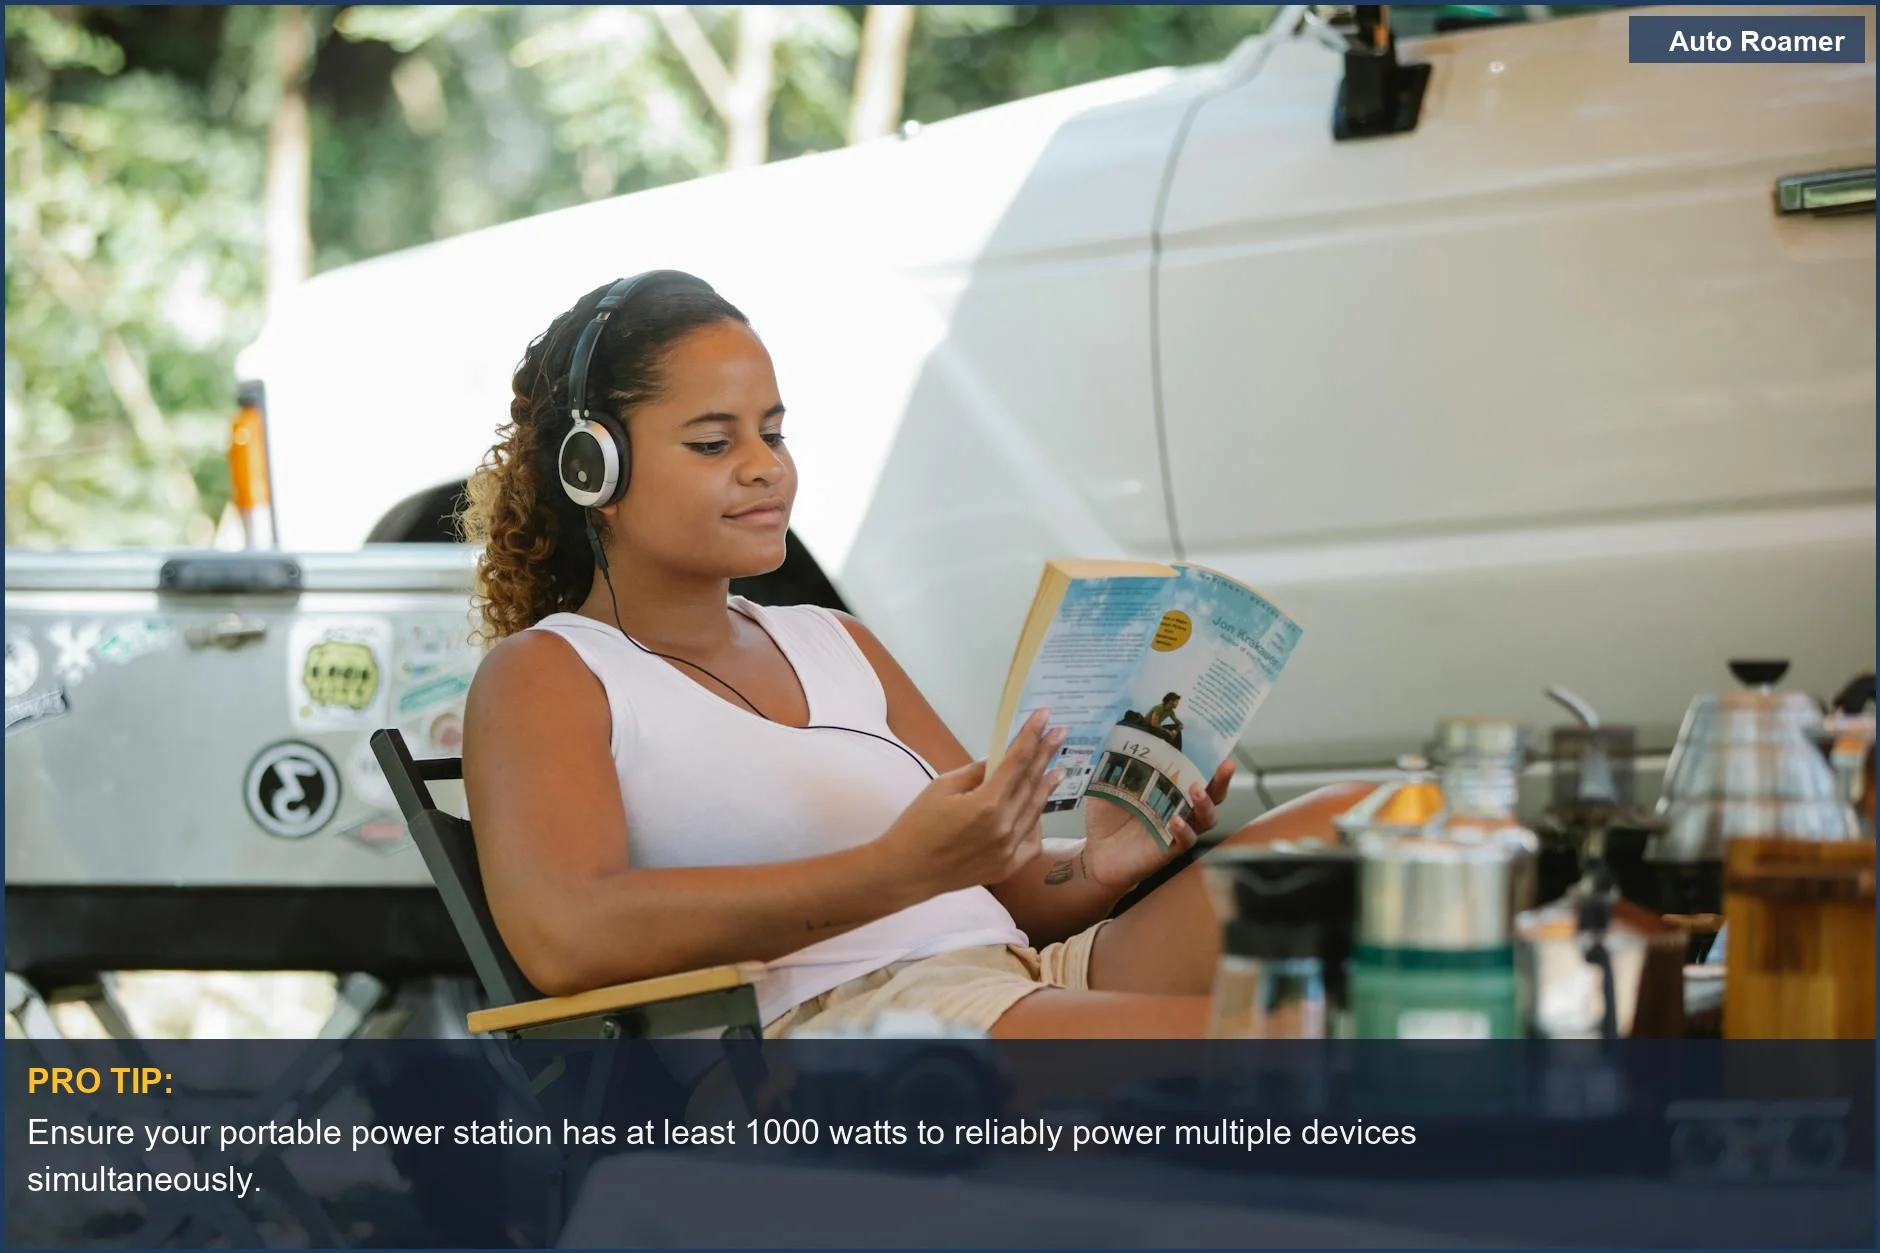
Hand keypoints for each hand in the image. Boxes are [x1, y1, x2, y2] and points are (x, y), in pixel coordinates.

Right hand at [880, 708, 1065, 897]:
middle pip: (1031, 783)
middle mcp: (1004, 828)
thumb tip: (1000, 759)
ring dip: (1047, 787)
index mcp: (986, 804)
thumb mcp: (942, 788)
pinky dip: (1036, 824)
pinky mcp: (1006, 868)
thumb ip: (976, 772)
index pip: (1017, 761)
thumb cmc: (916, 826)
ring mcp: (1008, 851)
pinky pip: (1032, 842)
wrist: (905, 872)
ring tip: (1057, 768)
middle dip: (1046, 754)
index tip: (1044, 716)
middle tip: (1060, 733)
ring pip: (1036, 811)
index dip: (1032, 736)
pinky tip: (1037, 810)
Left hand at [1081, 758, 1234, 889]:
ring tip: (1196, 790)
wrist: (1094, 853)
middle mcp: (1178, 809)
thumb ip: (1115, 766)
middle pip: (1212, 795)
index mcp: (1167, 790)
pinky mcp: (1167, 850)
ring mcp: (1175, 830)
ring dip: (1205, 804)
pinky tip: (1176, 820)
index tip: (1219, 748)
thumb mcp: (1106, 786)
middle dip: (1221, 780)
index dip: (1209, 762)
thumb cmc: (1105, 818)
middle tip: (1225, 766)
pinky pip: (1185, 841)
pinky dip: (1184, 831)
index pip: (1195, 774)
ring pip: (1205, 819)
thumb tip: (1117, 737)